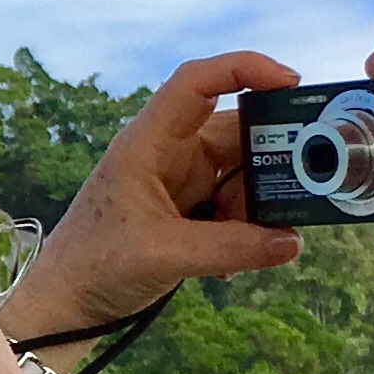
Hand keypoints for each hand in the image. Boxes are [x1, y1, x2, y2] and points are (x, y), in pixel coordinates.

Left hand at [0, 51, 304, 343]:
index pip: (196, 82)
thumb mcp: (165, 255)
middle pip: (232, 130)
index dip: (244, 69)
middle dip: (271, 154)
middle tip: (308, 178)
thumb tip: (291, 242)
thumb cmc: (95, 267)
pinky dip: (242, 228)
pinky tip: (235, 262)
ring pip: (237, 172)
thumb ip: (230, 247)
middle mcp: (164, 153)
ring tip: (261, 240)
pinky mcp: (182, 210)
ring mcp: (175, 181)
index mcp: (148, 143)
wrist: (65, 304)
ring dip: (256, 204)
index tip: (292, 83)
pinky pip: (229, 204)